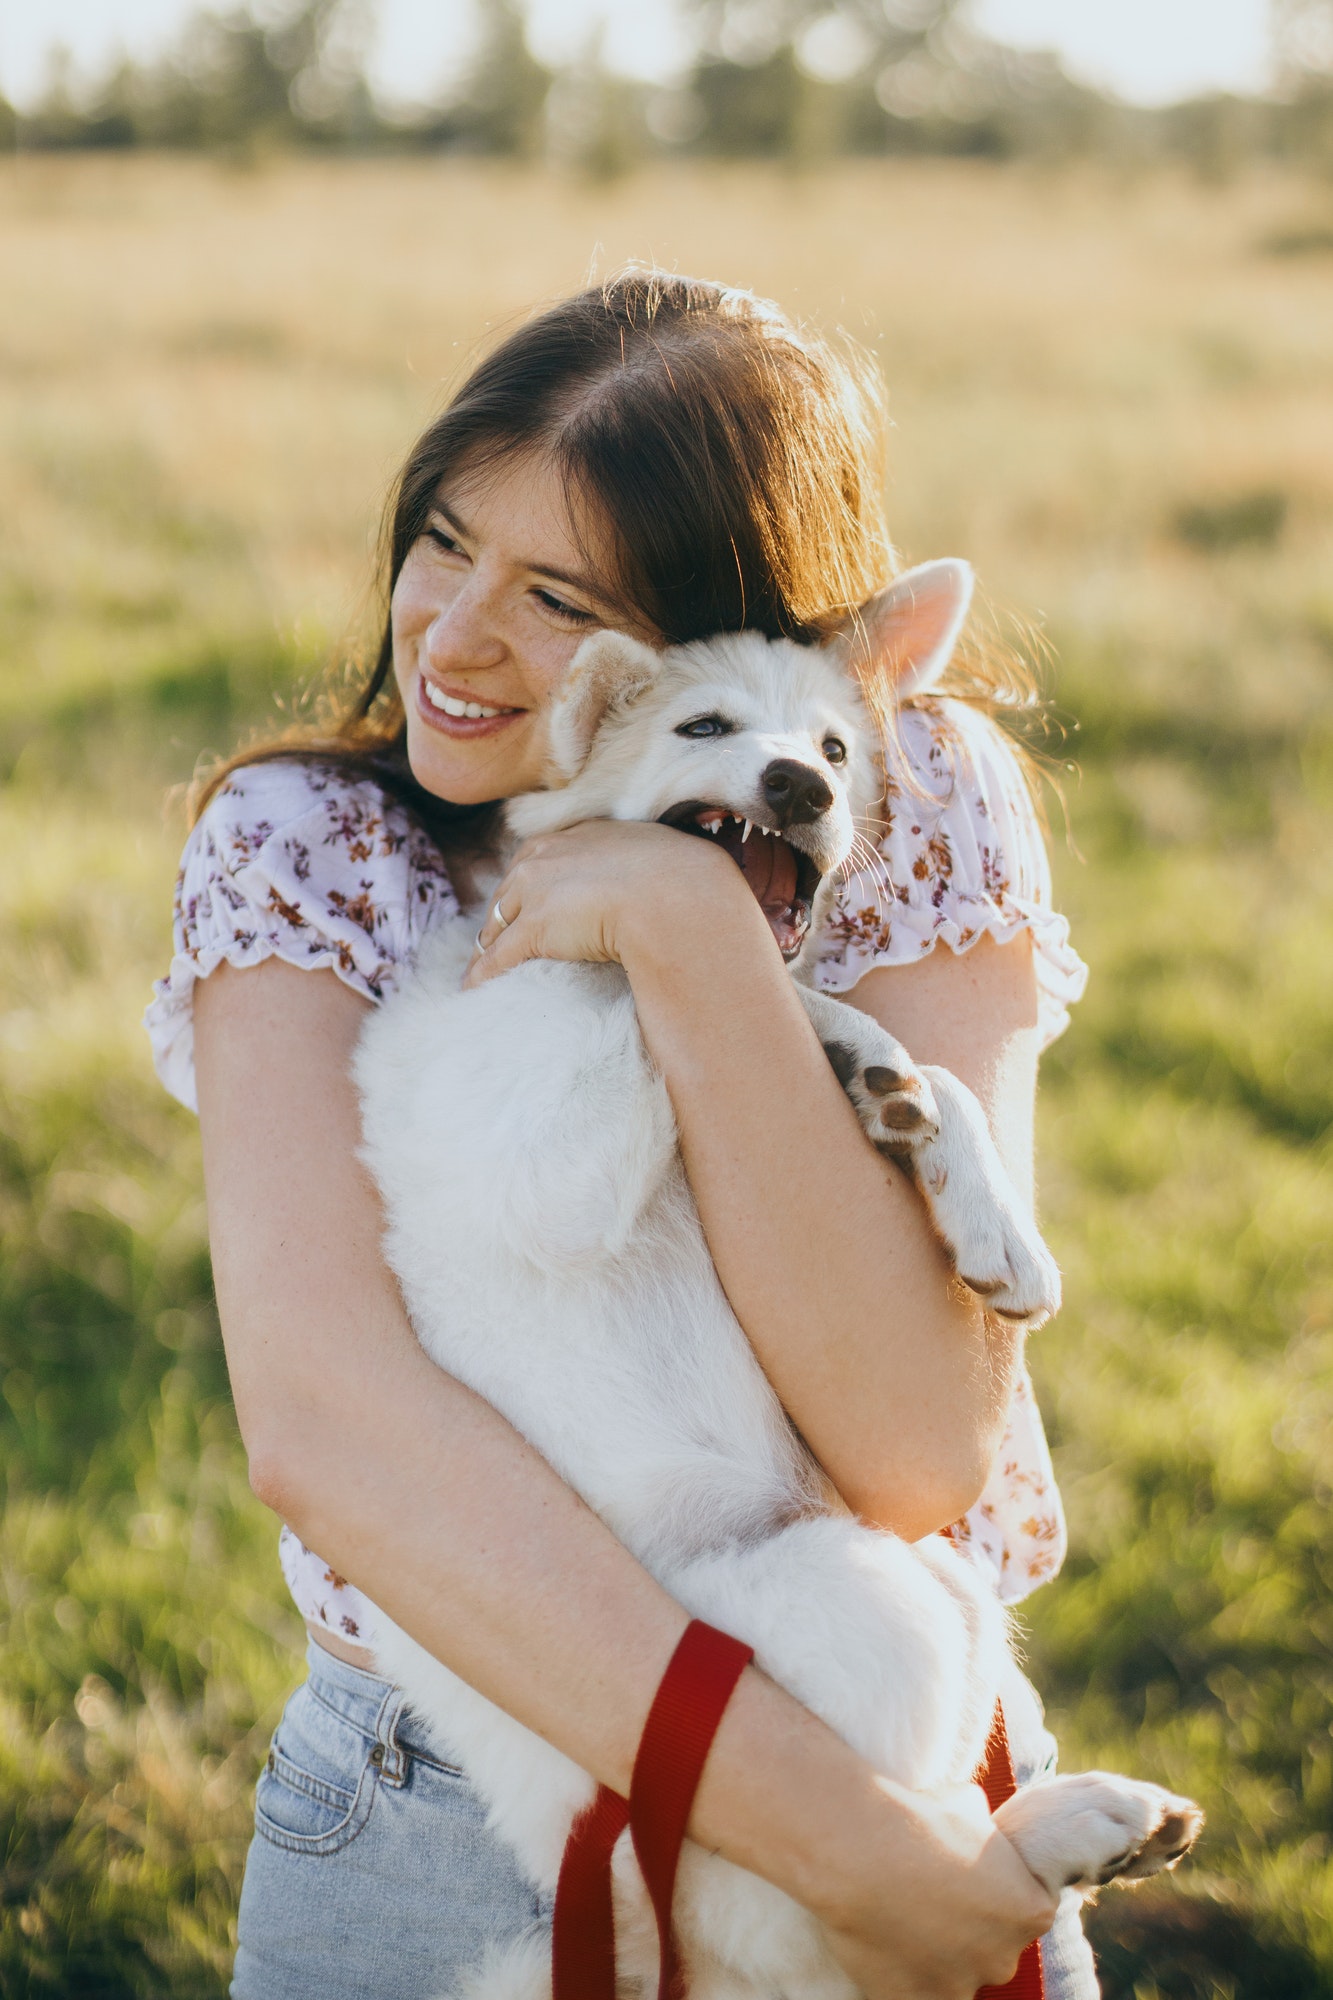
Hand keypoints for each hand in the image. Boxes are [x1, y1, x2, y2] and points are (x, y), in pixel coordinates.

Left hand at [464, 818, 750, 987]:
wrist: (680, 899)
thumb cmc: (688, 884)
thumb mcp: (667, 862)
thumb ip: (653, 870)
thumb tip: (677, 887)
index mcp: (580, 835)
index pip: (539, 862)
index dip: (530, 889)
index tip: (527, 909)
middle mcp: (549, 855)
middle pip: (509, 891)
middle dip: (501, 918)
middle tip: (497, 945)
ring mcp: (537, 890)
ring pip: (498, 924)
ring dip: (488, 949)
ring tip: (482, 972)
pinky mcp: (534, 928)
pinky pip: (496, 959)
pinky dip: (482, 977)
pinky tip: (472, 992)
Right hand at [814, 1780, 1057, 1999]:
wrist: (859, 1852)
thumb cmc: (917, 1821)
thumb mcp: (971, 1808)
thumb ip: (988, 1839)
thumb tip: (981, 1836)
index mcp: (1030, 1912)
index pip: (1028, 1907)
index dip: (997, 1890)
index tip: (967, 1876)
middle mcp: (1004, 1959)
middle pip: (993, 1946)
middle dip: (970, 1927)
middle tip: (931, 1894)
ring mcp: (961, 1987)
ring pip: (956, 1974)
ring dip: (938, 1955)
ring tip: (901, 1917)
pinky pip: (918, 1992)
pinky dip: (904, 1974)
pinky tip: (883, 1940)